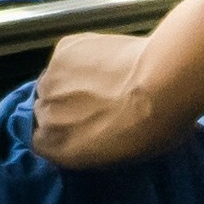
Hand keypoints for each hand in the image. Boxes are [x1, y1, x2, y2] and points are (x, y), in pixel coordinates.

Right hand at [29, 26, 197, 176]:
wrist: (162, 85)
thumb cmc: (152, 129)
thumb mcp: (120, 155)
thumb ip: (91, 145)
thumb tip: (94, 133)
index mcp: (56, 147)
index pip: (41, 140)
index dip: (61, 130)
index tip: (80, 126)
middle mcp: (46, 114)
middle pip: (45, 107)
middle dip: (65, 105)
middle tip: (96, 100)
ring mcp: (52, 78)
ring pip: (54, 79)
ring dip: (71, 80)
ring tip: (103, 78)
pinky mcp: (63, 48)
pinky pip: (68, 54)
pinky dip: (82, 55)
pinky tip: (108, 58)